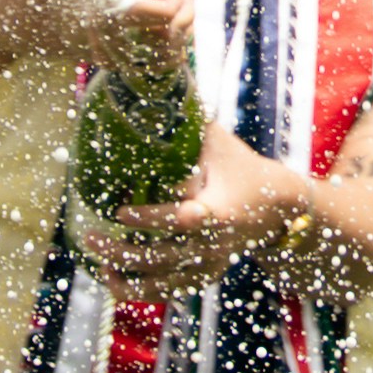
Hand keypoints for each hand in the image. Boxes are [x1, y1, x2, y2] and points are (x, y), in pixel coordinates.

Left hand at [89, 137, 317, 299]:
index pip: (183, 220)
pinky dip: (142, 291)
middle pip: (166, 257)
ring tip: (97, 263)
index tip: (119, 211)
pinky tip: (112, 282)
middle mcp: (216, 244)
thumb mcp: (216, 142)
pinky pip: (172, 291)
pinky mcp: (207, 275)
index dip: (151, 219)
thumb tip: (155, 82)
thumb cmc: (242, 168)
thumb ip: (186, 119)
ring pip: (166, 282)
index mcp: (220, 211)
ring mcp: (212, 264)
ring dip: (129, 278)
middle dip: (124, 251)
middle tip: (91, 235)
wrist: (281, 209)